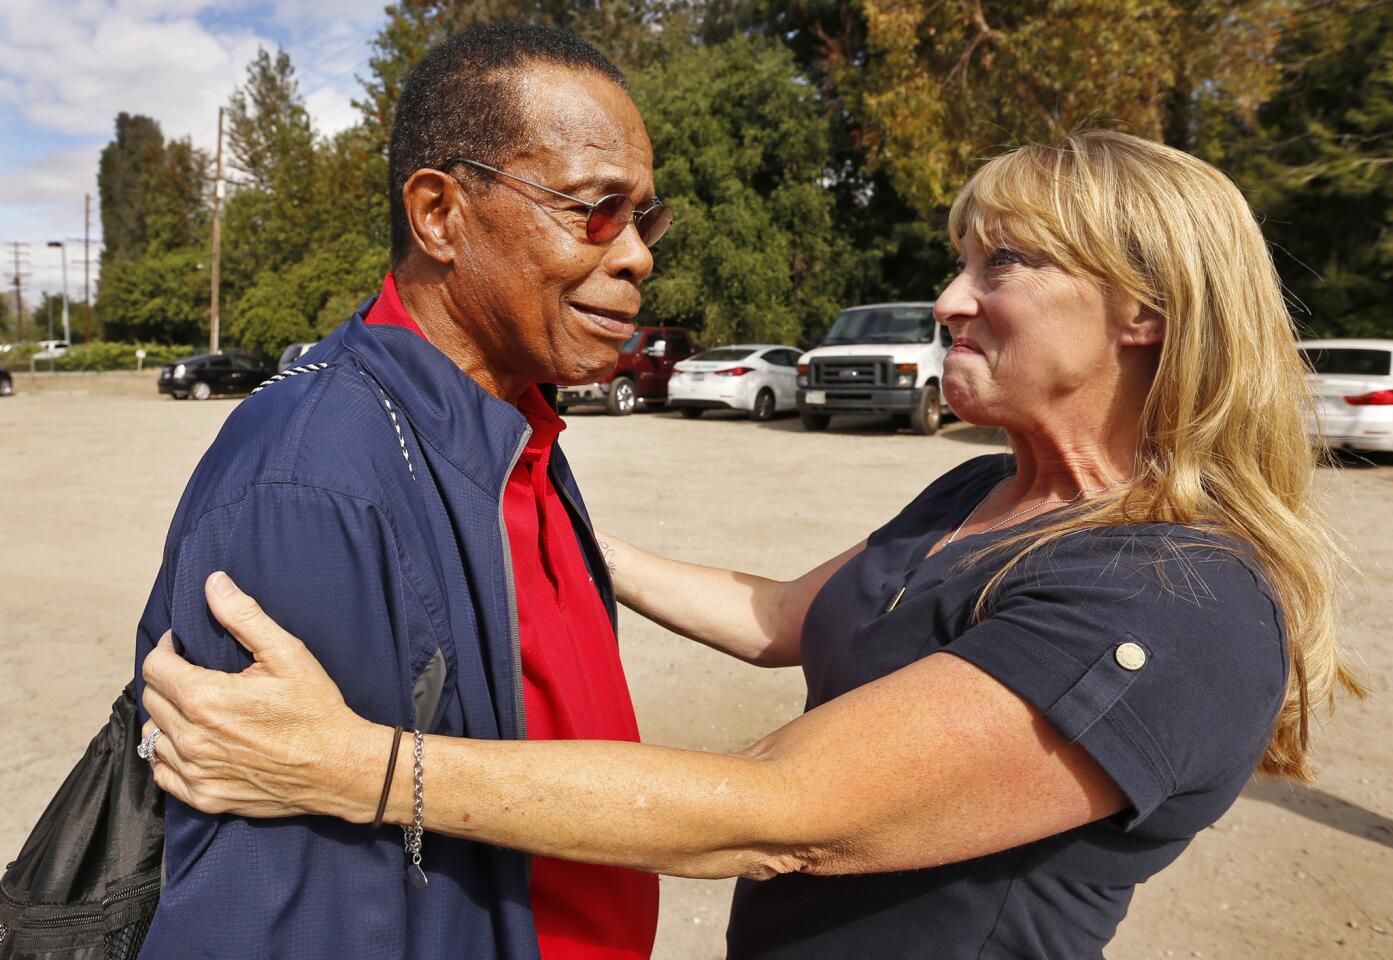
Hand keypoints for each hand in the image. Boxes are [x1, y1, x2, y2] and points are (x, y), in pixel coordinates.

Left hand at [140, 571, 377, 820]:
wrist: (339, 766)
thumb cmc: (316, 708)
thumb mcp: (286, 654)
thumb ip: (244, 617)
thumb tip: (213, 583)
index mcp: (205, 699)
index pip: (155, 667)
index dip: (166, 650)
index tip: (181, 646)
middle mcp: (191, 738)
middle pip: (151, 700)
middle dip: (167, 680)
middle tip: (191, 674)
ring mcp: (195, 772)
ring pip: (153, 737)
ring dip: (166, 718)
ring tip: (192, 708)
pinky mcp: (205, 797)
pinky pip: (163, 774)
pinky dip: (169, 756)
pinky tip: (193, 743)